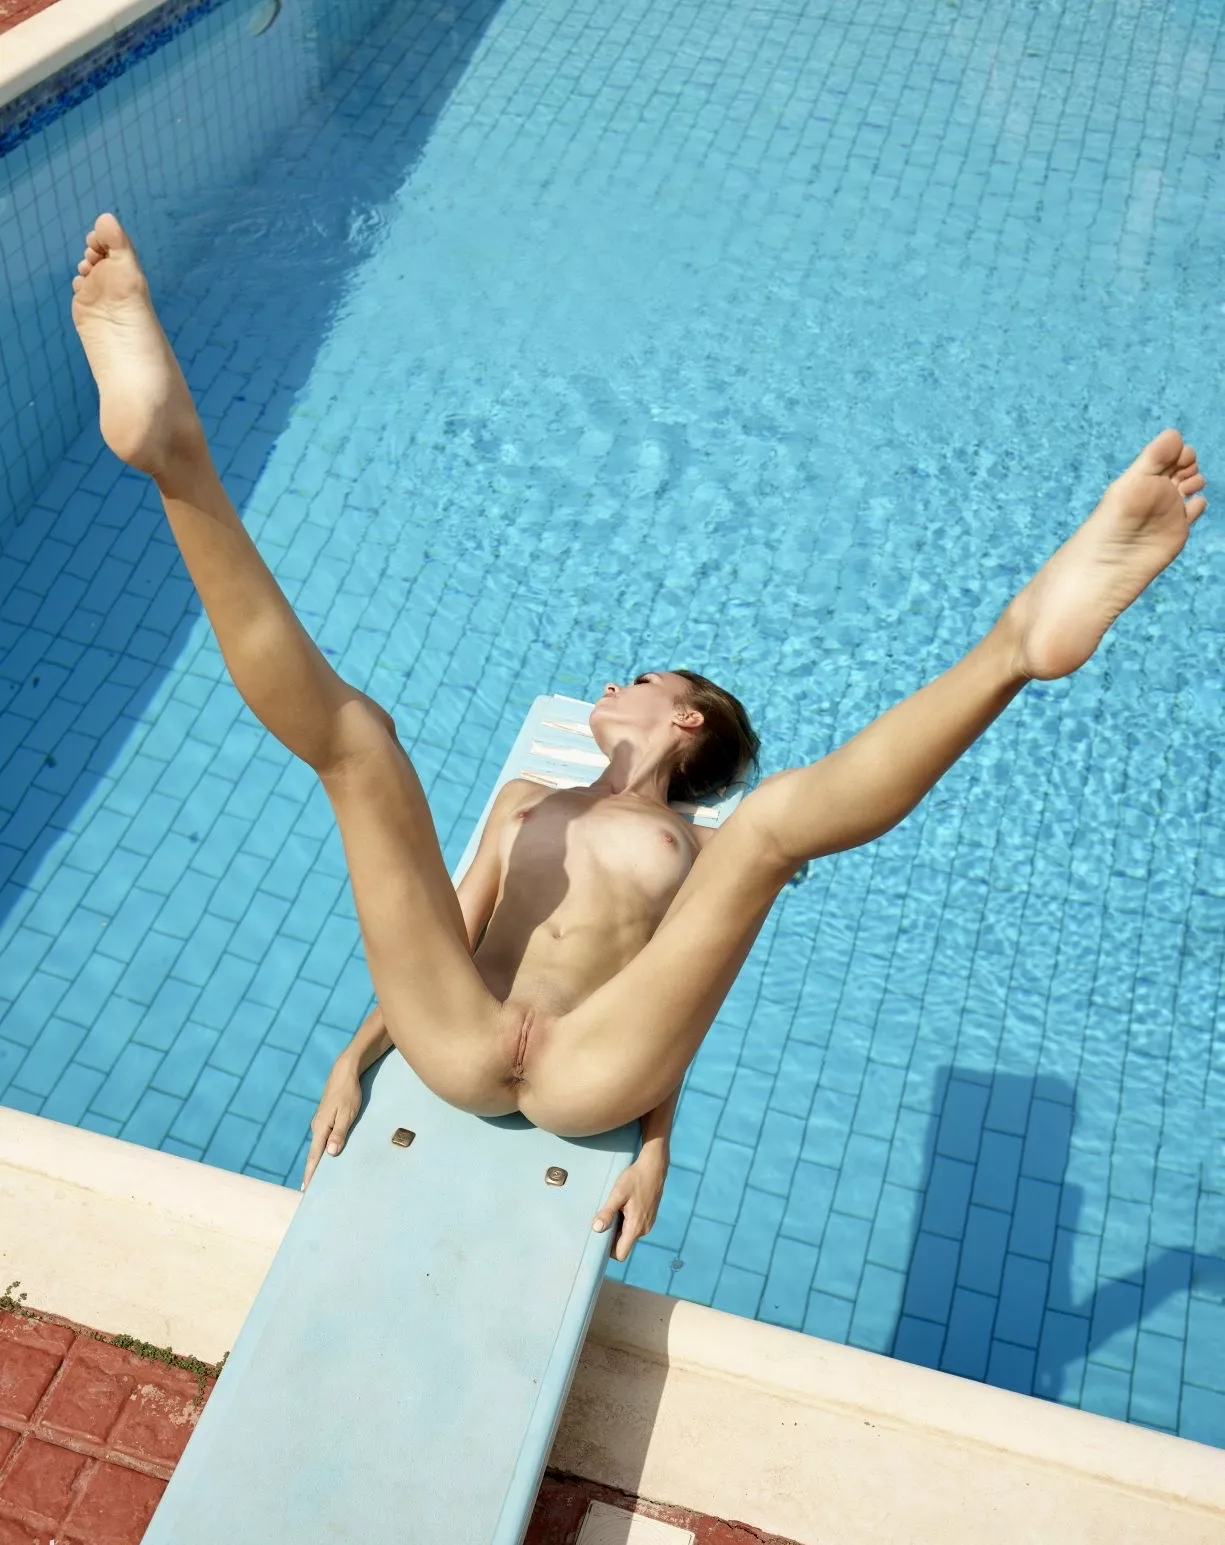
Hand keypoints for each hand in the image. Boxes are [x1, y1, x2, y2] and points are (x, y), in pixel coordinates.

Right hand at [301, 1057, 362, 1190]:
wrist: (344, 1072)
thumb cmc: (348, 1093)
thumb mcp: (347, 1114)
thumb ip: (339, 1134)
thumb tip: (331, 1154)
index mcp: (321, 1128)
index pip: (314, 1156)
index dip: (310, 1174)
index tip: (305, 1190)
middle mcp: (317, 1127)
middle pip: (314, 1155)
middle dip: (311, 1173)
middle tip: (308, 1192)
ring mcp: (320, 1123)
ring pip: (318, 1147)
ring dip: (317, 1163)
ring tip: (317, 1181)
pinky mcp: (325, 1119)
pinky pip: (322, 1140)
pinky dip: (322, 1152)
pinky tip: (325, 1158)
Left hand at [592, 1144, 667, 1261]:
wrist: (654, 1167)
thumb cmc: (635, 1179)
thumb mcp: (618, 1193)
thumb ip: (608, 1212)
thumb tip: (596, 1228)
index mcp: (635, 1227)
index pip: (621, 1254)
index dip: (608, 1252)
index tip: (598, 1240)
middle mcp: (644, 1229)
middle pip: (624, 1245)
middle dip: (611, 1238)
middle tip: (602, 1221)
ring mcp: (648, 1223)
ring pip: (629, 1235)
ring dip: (618, 1229)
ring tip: (612, 1211)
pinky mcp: (649, 1217)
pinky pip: (634, 1227)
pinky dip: (626, 1222)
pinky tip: (622, 1207)